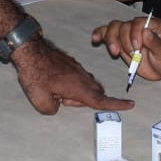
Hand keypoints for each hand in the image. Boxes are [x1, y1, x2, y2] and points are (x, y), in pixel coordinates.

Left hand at [11, 37, 132, 113]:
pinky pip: (77, 77)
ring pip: (85, 85)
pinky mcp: (71, 63)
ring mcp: (77, 68)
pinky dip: (69, 83)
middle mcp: (82, 77)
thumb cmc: (36, 74)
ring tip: (54, 89)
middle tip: (61, 99)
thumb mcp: (41, 101)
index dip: (117, 104)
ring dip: (74, 92)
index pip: (101, 100)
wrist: (30, 50)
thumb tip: (56, 105)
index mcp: (79, 88)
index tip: (130, 104)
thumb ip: (53, 110)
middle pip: (94, 93)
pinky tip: (53, 80)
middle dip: (84, 100)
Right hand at [91, 15, 160, 81]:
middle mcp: (139, 26)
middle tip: (130, 54)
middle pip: (123, 25)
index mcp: (152, 25)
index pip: (138, 22)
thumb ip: (156, 44)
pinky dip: (100, 35)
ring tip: (115, 52)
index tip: (137, 48)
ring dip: (111, 39)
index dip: (134, 34)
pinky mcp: (120, 41)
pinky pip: (107, 33)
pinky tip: (95, 39)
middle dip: (123, 40)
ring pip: (114, 28)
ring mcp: (128, 33)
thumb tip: (145, 33)